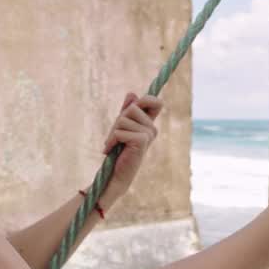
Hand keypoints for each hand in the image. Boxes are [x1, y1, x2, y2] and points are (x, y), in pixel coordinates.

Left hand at [100, 92, 163, 206]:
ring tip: (114, 144)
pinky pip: (120, 131)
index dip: (145, 99)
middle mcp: (152, 129)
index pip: (156, 102)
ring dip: (113, 132)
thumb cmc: (118, 151)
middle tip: (115, 136)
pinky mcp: (142, 141)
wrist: (116, 174)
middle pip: (132, 108)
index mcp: (149, 125)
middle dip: (118, 120)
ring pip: (123, 119)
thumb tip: (132, 93)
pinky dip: (112, 140)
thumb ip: (126, 110)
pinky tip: (112, 150)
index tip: (134, 106)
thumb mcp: (121, 127)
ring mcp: (148, 135)